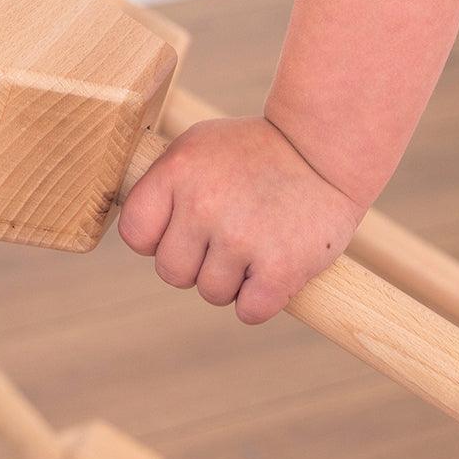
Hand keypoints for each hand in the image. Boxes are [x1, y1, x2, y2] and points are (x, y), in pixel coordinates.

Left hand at [119, 117, 364, 323]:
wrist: (324, 149)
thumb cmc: (254, 150)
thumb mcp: (197, 147)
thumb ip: (162, 186)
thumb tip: (137, 234)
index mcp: (176, 172)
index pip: (135, 234)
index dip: (156, 239)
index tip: (182, 229)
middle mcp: (203, 204)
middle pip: (171, 273)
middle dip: (195, 263)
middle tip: (226, 237)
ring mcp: (241, 238)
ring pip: (211, 293)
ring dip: (232, 281)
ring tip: (255, 244)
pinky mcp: (281, 267)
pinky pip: (249, 311)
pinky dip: (261, 299)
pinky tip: (273, 267)